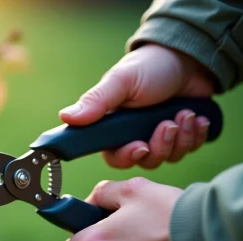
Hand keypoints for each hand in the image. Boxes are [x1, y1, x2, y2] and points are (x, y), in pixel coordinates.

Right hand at [59, 44, 213, 168]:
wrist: (188, 57)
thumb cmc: (149, 67)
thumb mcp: (121, 81)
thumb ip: (95, 101)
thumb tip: (65, 117)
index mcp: (115, 126)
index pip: (114, 156)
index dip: (127, 157)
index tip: (140, 146)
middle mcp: (135, 135)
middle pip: (145, 161)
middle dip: (160, 146)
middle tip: (167, 124)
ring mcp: (160, 136)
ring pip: (169, 158)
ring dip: (180, 138)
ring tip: (185, 114)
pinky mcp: (182, 135)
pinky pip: (189, 149)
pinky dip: (195, 135)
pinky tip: (197, 117)